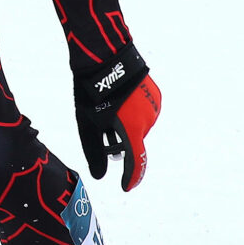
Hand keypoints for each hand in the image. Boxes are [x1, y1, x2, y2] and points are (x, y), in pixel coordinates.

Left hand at [74, 45, 159, 192]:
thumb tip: (100, 175)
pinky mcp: (155, 95)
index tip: (125, 187)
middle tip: (103, 139)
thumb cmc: (92, 93)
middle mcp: (148, 121)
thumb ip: (94, 152)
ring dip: (126, 128)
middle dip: (120, 146)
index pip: (135, 162)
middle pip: (134, 142)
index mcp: (131, 130)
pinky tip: (119, 103)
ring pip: (139, 127)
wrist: (106, 57)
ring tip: (108, 116)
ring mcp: (154, 107)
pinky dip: (133, 114)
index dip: (131, 178)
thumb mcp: (88, 125)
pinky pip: (144, 112)